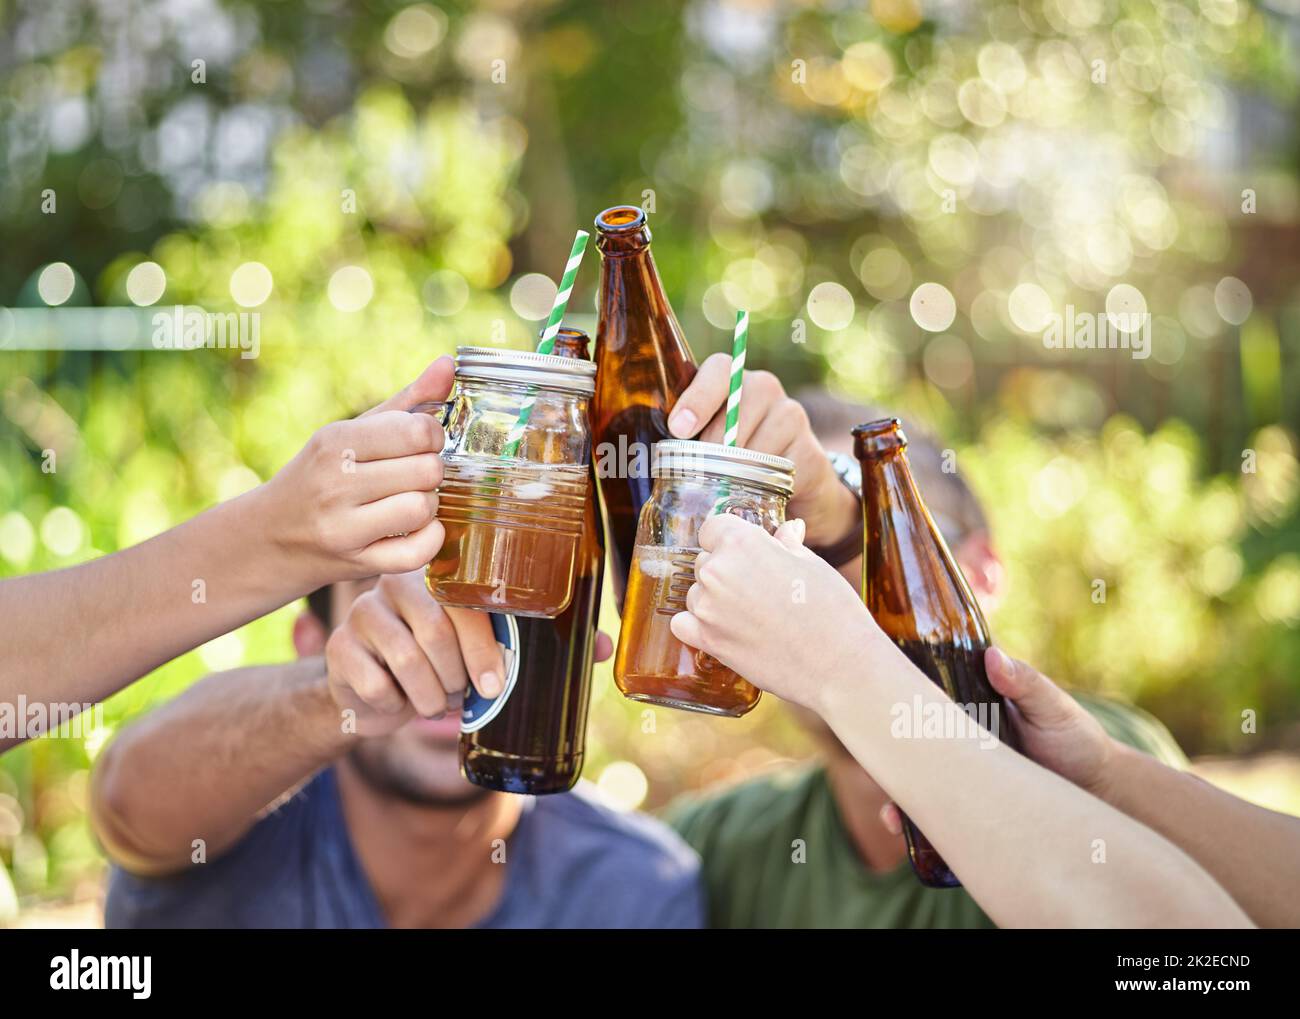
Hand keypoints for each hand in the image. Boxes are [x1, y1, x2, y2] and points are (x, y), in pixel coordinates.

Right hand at [260, 357, 453, 588]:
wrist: (269, 537)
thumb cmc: (321, 476)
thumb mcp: (354, 432)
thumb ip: (407, 401)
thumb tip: (449, 364)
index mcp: (336, 441)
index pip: (418, 431)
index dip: (433, 437)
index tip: (421, 444)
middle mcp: (335, 482)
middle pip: (427, 470)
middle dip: (432, 472)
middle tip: (415, 476)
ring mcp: (343, 527)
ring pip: (422, 509)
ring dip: (429, 506)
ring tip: (410, 502)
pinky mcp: (355, 563)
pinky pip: (416, 553)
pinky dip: (429, 541)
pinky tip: (418, 531)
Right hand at [324, 571, 615, 738]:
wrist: (376, 692)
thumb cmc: (445, 665)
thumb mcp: (491, 653)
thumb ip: (544, 645)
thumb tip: (605, 646)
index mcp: (443, 574)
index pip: (465, 601)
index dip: (484, 646)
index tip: (497, 684)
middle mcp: (398, 582)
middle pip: (434, 629)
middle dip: (456, 677)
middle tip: (462, 697)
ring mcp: (363, 611)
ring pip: (405, 658)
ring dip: (428, 695)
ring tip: (435, 701)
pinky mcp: (338, 646)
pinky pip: (373, 682)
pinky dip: (393, 705)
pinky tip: (396, 702)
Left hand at [666, 354, 856, 548]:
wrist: (796, 491)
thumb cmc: (736, 465)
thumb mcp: (706, 448)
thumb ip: (683, 442)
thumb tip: (643, 457)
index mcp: (733, 382)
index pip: (719, 370)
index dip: (698, 398)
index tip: (679, 429)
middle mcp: (764, 388)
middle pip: (736, 409)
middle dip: (713, 445)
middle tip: (700, 472)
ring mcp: (791, 415)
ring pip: (756, 441)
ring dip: (736, 470)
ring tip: (727, 487)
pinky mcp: (810, 449)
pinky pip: (779, 468)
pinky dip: (763, 485)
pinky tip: (757, 494)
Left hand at [669, 513, 878, 710]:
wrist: (840, 665)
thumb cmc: (833, 610)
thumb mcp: (813, 565)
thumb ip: (787, 544)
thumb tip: (787, 530)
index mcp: (742, 543)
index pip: (713, 527)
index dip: (729, 538)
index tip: (744, 551)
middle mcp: (717, 571)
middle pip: (705, 561)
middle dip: (726, 570)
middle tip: (758, 588)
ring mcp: (708, 608)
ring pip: (697, 593)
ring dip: (714, 599)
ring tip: (751, 614)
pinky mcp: (708, 641)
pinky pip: (683, 624)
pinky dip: (696, 625)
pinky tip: (723, 629)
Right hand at [878, 648, 1117, 832]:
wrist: (1100, 789)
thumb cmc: (1075, 738)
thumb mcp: (1051, 706)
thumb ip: (1024, 683)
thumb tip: (992, 658)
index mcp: (966, 706)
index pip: (918, 697)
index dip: (889, 700)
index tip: (866, 703)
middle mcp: (953, 739)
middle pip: (905, 744)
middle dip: (881, 755)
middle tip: (871, 764)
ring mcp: (957, 774)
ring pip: (912, 781)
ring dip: (894, 796)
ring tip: (889, 814)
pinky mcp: (966, 806)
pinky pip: (932, 812)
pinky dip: (914, 823)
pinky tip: (903, 830)